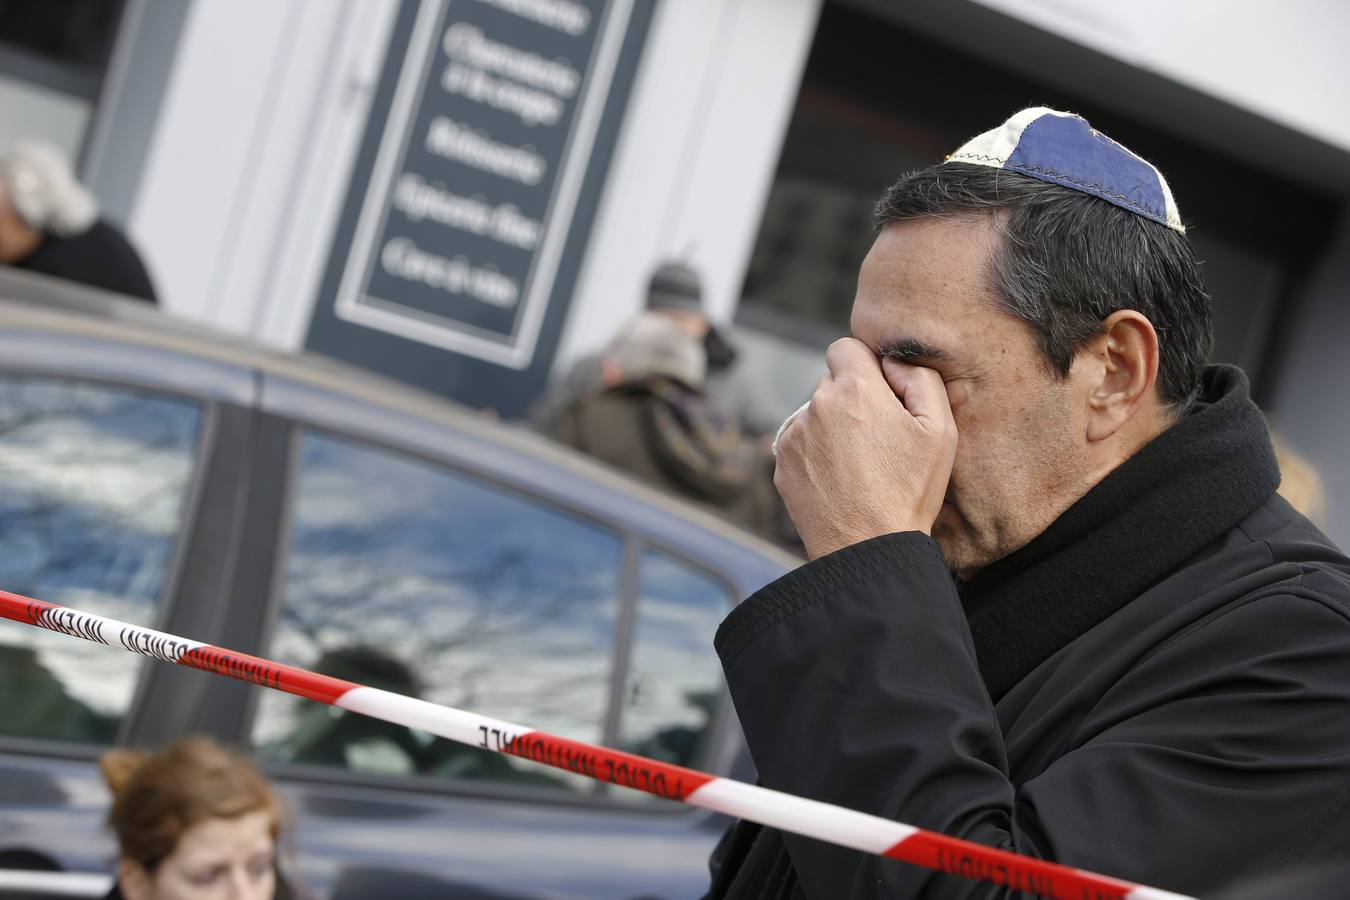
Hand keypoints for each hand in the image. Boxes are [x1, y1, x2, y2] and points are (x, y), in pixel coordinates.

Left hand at [773, 338, 956, 559]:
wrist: (868, 549)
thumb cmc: (909, 492)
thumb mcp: (940, 430)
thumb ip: (921, 379)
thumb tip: (893, 362)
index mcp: (854, 390)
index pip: (845, 347)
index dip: (865, 366)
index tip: (880, 392)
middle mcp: (816, 406)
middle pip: (831, 383)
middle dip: (852, 399)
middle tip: (878, 437)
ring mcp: (794, 436)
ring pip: (814, 414)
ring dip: (833, 428)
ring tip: (860, 465)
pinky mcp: (781, 464)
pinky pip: (801, 444)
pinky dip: (817, 454)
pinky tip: (841, 480)